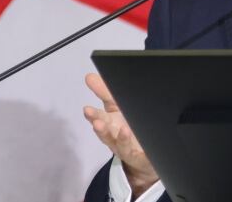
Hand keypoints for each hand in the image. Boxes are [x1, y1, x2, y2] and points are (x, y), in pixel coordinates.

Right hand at [83, 73, 158, 196]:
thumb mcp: (118, 107)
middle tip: (91, 116)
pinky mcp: (136, 155)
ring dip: (107, 133)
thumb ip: (106, 92)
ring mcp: (124, 146)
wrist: (145, 154)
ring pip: (114, 141)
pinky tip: (125, 132)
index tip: (86, 109)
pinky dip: (126, 141)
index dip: (93, 113)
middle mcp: (114, 135)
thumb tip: (89, 76)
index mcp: (110, 122)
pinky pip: (130, 149)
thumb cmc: (129, 126)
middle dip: (97, 123)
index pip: (100, 116)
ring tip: (101, 125)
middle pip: (104, 129)